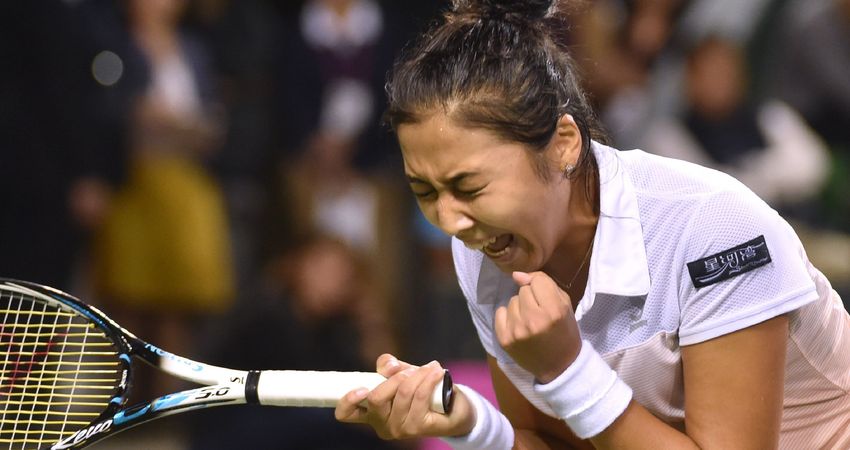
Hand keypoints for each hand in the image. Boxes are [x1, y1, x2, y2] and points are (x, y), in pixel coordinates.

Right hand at [335, 354, 474, 439]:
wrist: (453, 409)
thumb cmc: (421, 391)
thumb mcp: (401, 374)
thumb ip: (389, 367)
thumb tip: (388, 366)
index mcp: (371, 413)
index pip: (346, 414)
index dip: (347, 401)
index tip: (361, 388)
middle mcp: (381, 425)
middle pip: (376, 398)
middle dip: (394, 377)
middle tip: (410, 371)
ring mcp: (399, 429)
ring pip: (402, 393)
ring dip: (417, 374)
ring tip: (431, 368)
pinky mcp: (417, 428)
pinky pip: (420, 396)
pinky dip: (429, 379)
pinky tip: (437, 371)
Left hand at [494, 271, 581, 383]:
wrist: (560, 366)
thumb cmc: (565, 332)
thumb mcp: (564, 305)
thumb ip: (545, 284)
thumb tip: (517, 275)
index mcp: (553, 311)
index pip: (537, 280)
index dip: (541, 286)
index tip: (545, 298)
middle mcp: (533, 320)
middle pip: (523, 290)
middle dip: (531, 297)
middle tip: (539, 312)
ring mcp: (516, 330)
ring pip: (511, 301)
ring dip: (520, 307)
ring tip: (529, 320)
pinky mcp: (504, 339)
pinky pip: (500, 312)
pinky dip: (508, 317)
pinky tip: (518, 326)